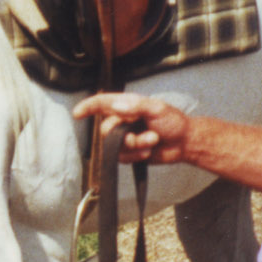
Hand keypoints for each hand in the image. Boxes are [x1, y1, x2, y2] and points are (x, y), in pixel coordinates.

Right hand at [70, 92, 189, 164]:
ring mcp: (124, 137)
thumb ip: (137, 106)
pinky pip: (122, 158)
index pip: (101, 103)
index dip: (88, 107)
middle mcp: (122, 121)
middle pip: (106, 130)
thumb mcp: (157, 109)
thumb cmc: (173, 122)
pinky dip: (136, 156)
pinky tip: (148, 152)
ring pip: (114, 146)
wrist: (184, 143)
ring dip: (136, 146)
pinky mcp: (129, 152)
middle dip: (126, 136)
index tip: (77, 113)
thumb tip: (115, 107)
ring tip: (152, 142)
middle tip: (148, 136)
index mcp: (127, 106)